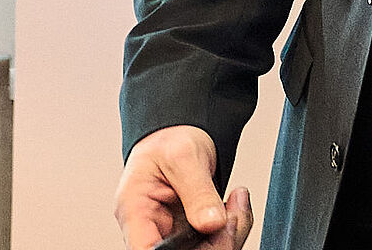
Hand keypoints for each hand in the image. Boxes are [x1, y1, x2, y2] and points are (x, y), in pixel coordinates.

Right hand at [115, 125, 254, 249]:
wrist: (181, 134)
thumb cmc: (170, 140)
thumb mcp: (184, 156)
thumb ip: (198, 192)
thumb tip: (212, 223)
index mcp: (135, 210)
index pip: (146, 249)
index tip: (203, 235)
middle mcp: (150, 228)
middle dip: (214, 242)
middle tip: (233, 216)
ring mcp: (171, 235)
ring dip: (226, 236)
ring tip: (237, 205)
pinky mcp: (190, 236)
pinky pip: (212, 244)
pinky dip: (230, 230)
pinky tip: (235, 210)